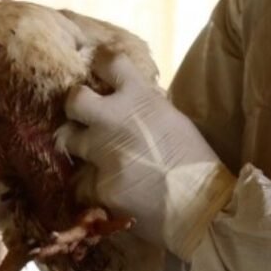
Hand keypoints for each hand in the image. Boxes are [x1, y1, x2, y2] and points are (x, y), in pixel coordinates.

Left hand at [56, 51, 235, 260]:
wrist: (201, 208)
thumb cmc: (196, 162)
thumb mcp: (172, 119)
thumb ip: (144, 107)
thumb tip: (126, 100)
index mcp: (140, 98)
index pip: (109, 62)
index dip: (100, 62)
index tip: (96, 66)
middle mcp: (114, 120)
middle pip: (74, 99)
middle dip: (75, 106)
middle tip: (83, 117)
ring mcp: (102, 154)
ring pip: (69, 141)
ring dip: (81, 148)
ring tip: (98, 158)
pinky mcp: (96, 187)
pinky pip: (82, 183)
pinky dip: (92, 186)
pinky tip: (110, 192)